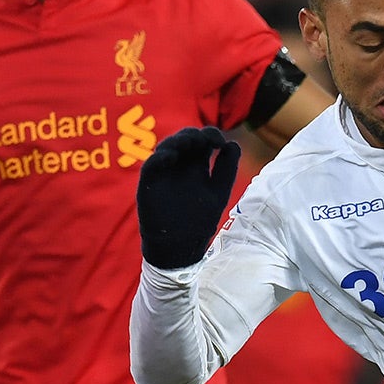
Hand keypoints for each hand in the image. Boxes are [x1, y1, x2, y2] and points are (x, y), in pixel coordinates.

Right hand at [137, 127, 241, 269]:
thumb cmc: (199, 222)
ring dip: (176, 142)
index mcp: (196, 167)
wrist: (180, 248)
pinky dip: (159, 158)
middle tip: (202, 139)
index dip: (210, 135)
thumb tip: (233, 144)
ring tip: (187, 143)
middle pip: (184, 141)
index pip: (202, 142)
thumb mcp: (218, 194)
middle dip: (193, 135)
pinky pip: (151, 166)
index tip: (219, 140)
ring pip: (167, 148)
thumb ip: (226, 170)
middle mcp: (179, 167)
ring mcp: (164, 174)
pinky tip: (170, 157)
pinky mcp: (149, 184)